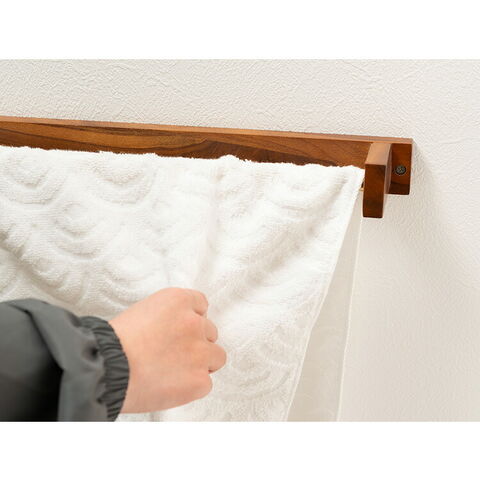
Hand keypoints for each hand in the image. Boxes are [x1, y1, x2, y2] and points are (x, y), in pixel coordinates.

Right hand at [109, 288, 225, 412]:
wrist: (104, 371)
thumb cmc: (113, 344)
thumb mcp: (143, 312)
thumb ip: (168, 316)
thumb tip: (177, 328)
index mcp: (178, 300)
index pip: (201, 305)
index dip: (190, 320)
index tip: (179, 332)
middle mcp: (194, 322)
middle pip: (210, 331)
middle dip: (195, 342)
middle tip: (172, 355)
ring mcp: (199, 352)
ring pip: (216, 356)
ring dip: (201, 363)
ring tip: (174, 372)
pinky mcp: (199, 380)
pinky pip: (206, 383)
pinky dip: (191, 387)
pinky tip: (171, 387)